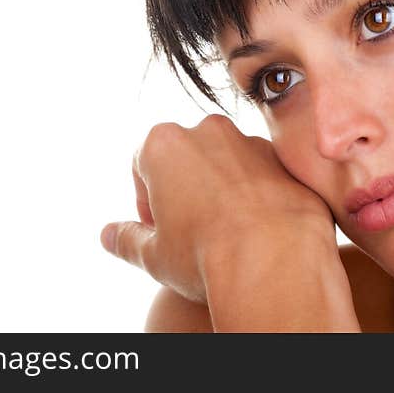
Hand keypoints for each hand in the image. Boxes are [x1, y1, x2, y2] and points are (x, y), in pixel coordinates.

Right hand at [100, 114, 337, 304]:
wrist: (276, 261)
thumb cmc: (206, 256)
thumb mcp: (153, 255)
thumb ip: (127, 239)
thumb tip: (110, 235)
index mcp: (163, 144)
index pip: (141, 165)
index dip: (145, 201)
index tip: (157, 229)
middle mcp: (207, 130)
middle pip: (185, 157)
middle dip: (183, 188)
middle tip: (189, 231)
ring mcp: (250, 141)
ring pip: (225, 162)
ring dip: (221, 188)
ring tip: (227, 233)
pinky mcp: (283, 160)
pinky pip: (261, 173)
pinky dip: (256, 193)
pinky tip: (256, 229)